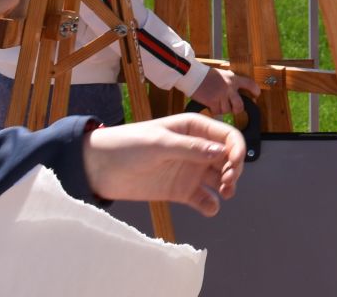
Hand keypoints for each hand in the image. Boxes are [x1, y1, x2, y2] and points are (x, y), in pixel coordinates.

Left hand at [81, 113, 245, 216]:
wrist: (98, 168)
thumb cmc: (128, 145)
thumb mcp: (160, 143)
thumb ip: (190, 149)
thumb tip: (222, 152)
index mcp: (195, 128)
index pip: (227, 135)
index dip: (237, 148)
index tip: (235, 164)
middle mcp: (197, 149)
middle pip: (228, 158)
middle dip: (235, 169)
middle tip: (228, 183)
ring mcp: (190, 170)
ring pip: (220, 178)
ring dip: (228, 185)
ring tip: (225, 194)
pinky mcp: (181, 191)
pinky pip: (203, 198)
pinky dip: (211, 204)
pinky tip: (210, 208)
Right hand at [189, 65, 260, 116]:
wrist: (194, 75)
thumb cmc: (207, 75)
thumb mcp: (224, 74)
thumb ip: (231, 82)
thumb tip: (237, 90)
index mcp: (234, 79)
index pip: (250, 84)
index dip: (255, 90)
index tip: (257, 95)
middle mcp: (229, 87)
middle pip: (240, 105)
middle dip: (237, 109)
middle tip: (234, 109)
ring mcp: (221, 95)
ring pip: (227, 110)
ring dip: (223, 109)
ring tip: (218, 104)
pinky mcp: (212, 101)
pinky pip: (217, 112)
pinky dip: (214, 111)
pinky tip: (211, 106)